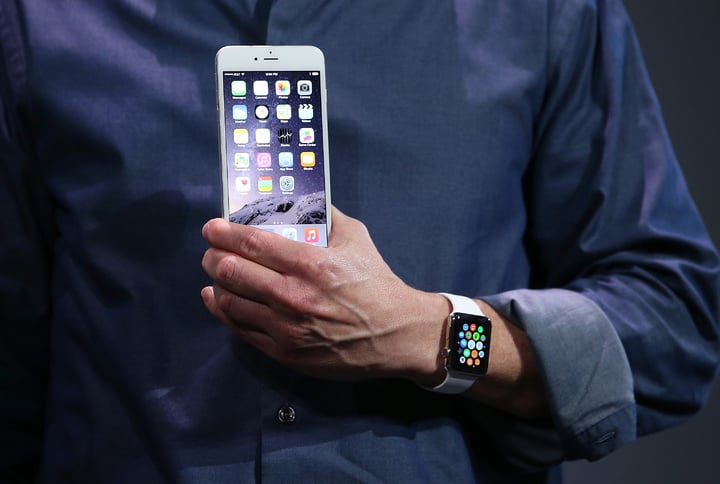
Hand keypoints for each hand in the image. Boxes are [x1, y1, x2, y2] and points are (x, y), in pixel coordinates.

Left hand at [201, 207, 448, 382]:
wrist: (395, 335)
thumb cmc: (376, 284)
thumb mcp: (357, 239)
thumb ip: (327, 216)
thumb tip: (301, 199)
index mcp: (311, 263)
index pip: (251, 243)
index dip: (223, 233)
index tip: (211, 227)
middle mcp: (293, 295)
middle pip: (231, 271)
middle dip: (212, 256)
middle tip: (211, 249)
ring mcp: (285, 328)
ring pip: (230, 300)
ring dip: (215, 283)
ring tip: (215, 273)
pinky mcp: (284, 352)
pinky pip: (240, 328)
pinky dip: (222, 310)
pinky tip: (217, 299)